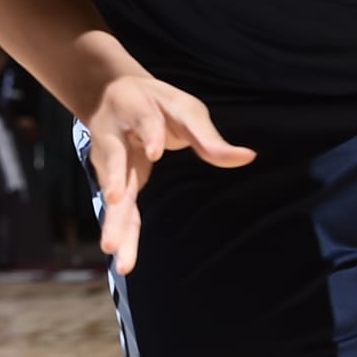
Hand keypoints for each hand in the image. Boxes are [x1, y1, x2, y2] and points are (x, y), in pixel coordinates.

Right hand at [85, 73, 253, 275]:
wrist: (109, 96)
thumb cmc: (157, 104)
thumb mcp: (185, 111)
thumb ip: (210, 139)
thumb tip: (249, 157)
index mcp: (137, 110)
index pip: (145, 121)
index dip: (150, 134)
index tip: (154, 152)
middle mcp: (115, 136)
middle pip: (116, 161)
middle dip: (113, 181)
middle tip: (112, 200)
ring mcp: (108, 162)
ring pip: (112, 193)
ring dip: (112, 219)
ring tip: (111, 247)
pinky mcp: (111, 182)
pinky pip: (119, 210)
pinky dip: (120, 233)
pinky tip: (123, 259)